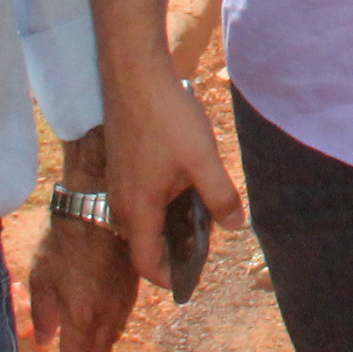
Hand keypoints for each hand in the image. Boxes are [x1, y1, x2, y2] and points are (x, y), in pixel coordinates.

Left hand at [24, 213, 139, 351]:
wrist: (97, 211)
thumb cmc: (63, 242)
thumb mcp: (41, 279)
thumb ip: (43, 314)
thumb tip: (44, 340)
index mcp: (83, 316)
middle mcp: (107, 314)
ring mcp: (123, 302)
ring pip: (112, 340)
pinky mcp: (131, 289)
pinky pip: (121, 323)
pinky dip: (109, 335)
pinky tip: (100, 332)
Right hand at [109, 67, 242, 296]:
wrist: (134, 74)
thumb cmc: (166, 117)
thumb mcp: (203, 160)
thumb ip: (220, 197)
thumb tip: (235, 227)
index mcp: (138, 209)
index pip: (146, 263)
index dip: (168, 278)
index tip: (191, 277)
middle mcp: (121, 201)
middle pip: (144, 242)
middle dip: (172, 248)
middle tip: (206, 240)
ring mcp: (117, 181)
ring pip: (142, 216)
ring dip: (168, 221)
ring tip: (201, 208)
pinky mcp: (120, 163)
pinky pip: (139, 196)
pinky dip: (160, 201)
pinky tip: (185, 180)